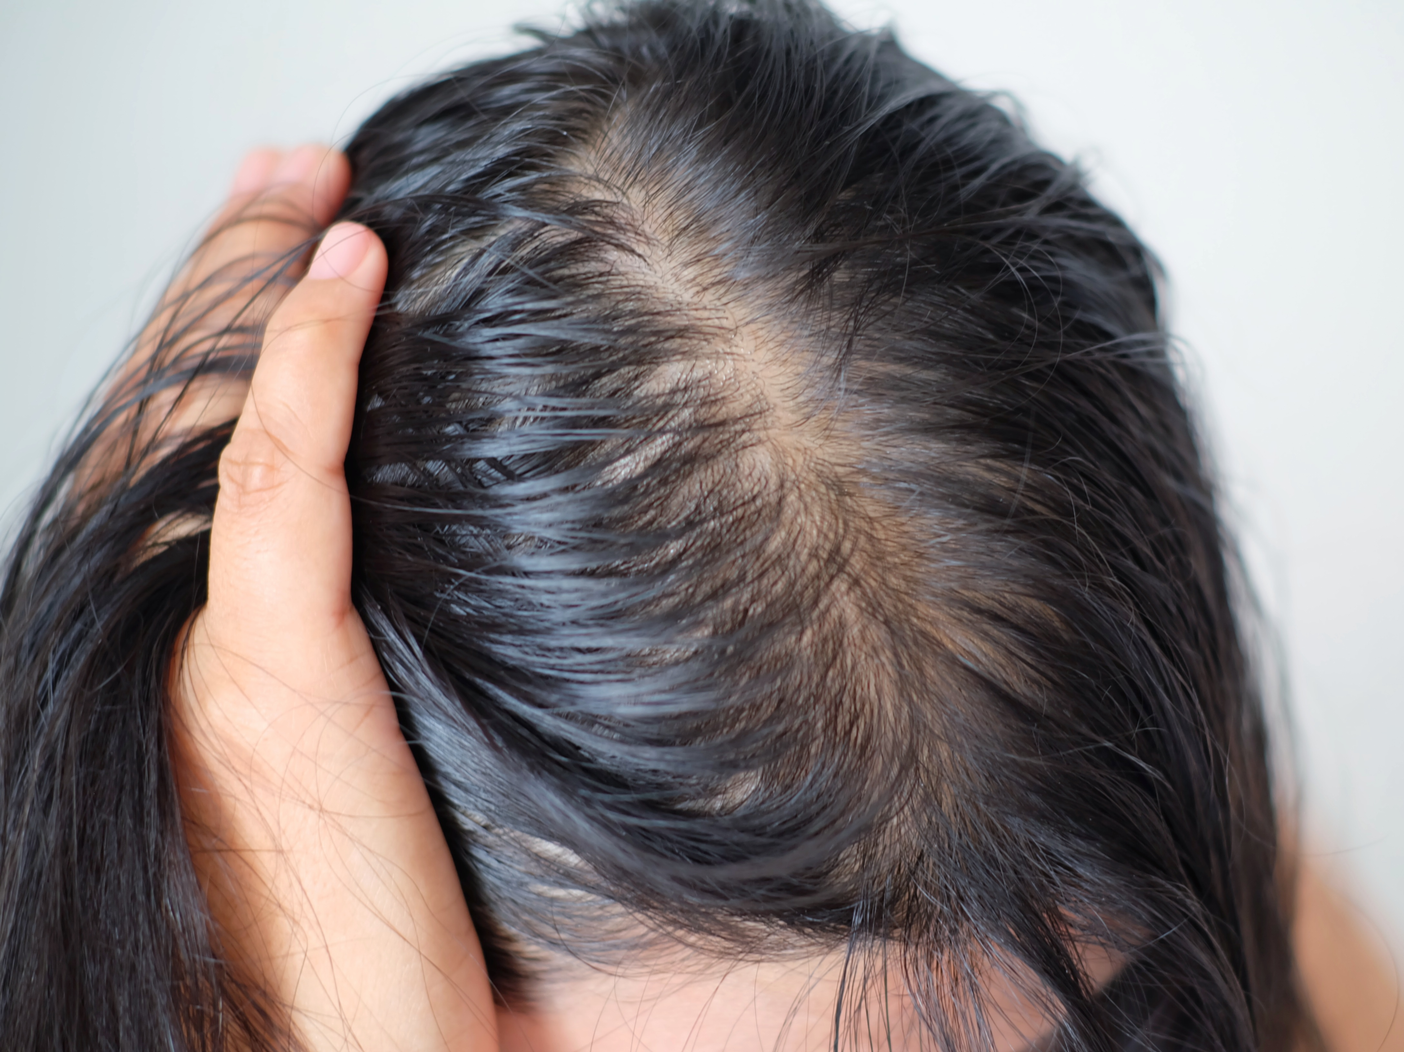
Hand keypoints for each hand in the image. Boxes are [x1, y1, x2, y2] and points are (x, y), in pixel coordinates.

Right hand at [169, 149, 497, 1051]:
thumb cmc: (374, 936)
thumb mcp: (352, 765)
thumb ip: (352, 658)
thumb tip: (417, 567)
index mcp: (186, 652)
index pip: (190, 456)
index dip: (230, 338)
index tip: (294, 249)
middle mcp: (165, 634)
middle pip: (181, 412)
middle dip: (229, 276)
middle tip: (288, 169)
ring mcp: (204, 645)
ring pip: (210, 419)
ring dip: (258, 280)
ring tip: (311, 179)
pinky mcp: (270, 670)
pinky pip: (281, 479)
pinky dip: (305, 358)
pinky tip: (346, 262)